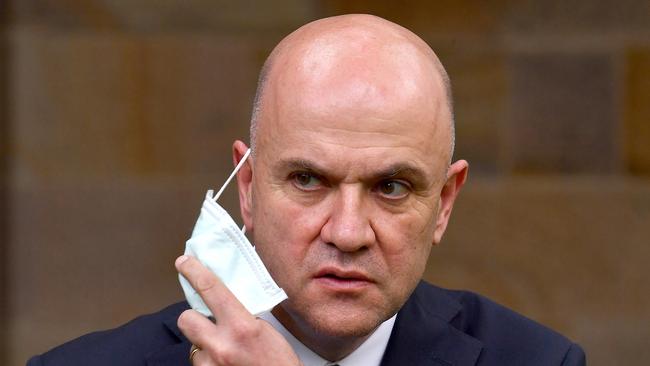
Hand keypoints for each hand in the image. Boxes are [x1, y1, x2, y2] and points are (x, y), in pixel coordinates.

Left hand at [175, 255, 301, 365]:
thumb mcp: (268, 333)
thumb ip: (245, 316)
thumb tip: (227, 302)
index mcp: (241, 327)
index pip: (211, 290)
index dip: (194, 272)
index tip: (184, 263)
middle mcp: (221, 345)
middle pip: (186, 319)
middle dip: (194, 319)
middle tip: (208, 323)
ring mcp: (210, 365)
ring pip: (192, 345)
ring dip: (204, 346)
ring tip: (225, 352)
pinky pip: (199, 363)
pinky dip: (208, 363)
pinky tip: (226, 365)